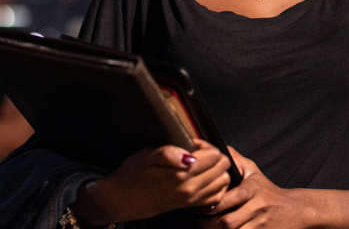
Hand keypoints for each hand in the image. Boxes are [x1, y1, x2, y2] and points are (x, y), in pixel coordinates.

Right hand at [72, 140, 231, 223]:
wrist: (124, 198)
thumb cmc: (134, 174)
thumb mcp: (147, 155)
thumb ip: (169, 153)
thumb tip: (189, 154)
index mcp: (181, 174)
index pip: (214, 154)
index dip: (205, 145)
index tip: (193, 144)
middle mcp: (190, 188)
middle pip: (223, 166)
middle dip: (215, 155)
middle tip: (199, 152)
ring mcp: (192, 198)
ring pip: (224, 180)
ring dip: (218, 169)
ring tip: (203, 164)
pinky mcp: (191, 205)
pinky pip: (217, 195)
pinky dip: (216, 185)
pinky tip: (205, 177)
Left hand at [199, 147, 309, 228]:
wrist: (294, 210)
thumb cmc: (267, 190)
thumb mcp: (253, 171)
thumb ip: (234, 159)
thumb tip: (209, 146)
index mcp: (253, 189)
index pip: (233, 198)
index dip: (216, 204)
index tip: (204, 207)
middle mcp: (257, 207)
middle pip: (230, 221)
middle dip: (211, 224)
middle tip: (200, 220)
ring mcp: (259, 223)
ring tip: (206, 228)